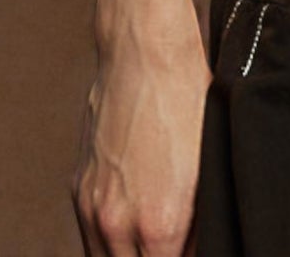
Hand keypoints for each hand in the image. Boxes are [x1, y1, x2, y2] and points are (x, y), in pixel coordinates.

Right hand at [72, 18, 210, 255]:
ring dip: (130, 256)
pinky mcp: (79, 189)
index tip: (193, 248)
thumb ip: (203, 222)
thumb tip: (202, 247)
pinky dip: (110, 242)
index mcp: (159, 224)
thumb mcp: (210, 165)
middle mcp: (117, 224)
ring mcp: (92, 207)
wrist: (143, 52)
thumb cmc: (187, 98)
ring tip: (155, 241)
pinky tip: (133, 227)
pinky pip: (91, 236)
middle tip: (176, 243)